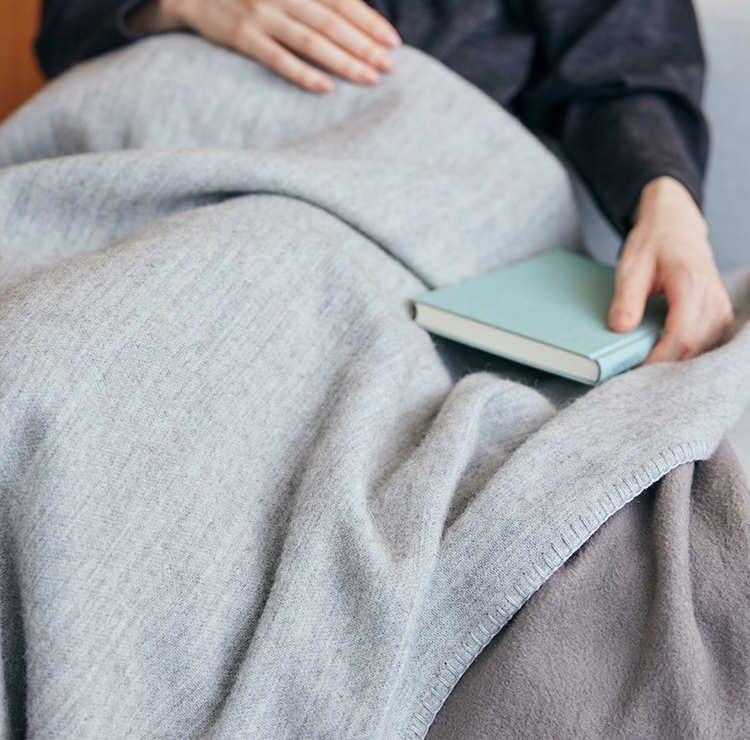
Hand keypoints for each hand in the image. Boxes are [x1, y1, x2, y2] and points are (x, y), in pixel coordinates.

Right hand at [128, 0, 400, 91]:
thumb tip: (354, 11)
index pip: (341, 0)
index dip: (369, 21)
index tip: (393, 41)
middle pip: (331, 22)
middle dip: (364, 45)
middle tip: (390, 66)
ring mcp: (260, 13)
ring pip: (310, 41)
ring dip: (343, 61)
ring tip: (370, 79)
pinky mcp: (240, 35)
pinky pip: (277, 59)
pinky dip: (302, 74)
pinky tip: (326, 89)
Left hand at [608, 176, 733, 363]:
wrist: (675, 226)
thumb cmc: (653, 243)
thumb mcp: (631, 267)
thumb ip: (626, 298)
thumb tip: (619, 328)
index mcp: (691, 283)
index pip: (681, 336)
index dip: (658, 358)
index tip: (634, 367)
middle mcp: (713, 297)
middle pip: (692, 348)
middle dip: (662, 363)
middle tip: (632, 368)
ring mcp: (720, 307)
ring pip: (700, 350)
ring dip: (672, 360)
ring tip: (643, 359)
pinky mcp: (719, 314)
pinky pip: (704, 343)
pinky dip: (682, 352)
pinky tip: (660, 350)